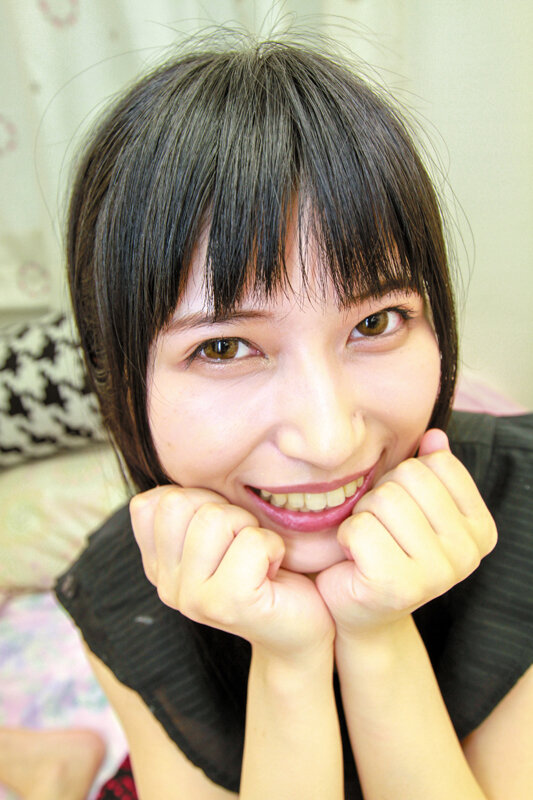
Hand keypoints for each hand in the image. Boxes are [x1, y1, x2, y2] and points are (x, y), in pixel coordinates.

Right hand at [130, 486, 333, 660]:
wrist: (302, 625)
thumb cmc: (264, 568)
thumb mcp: (221, 531)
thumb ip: (191, 506)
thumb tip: (180, 461)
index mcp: (158, 564)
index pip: (151, 502)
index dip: (198, 500)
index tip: (223, 531)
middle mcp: (165, 585)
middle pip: (180, 502)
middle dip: (227, 511)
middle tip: (246, 545)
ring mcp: (192, 599)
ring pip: (215, 518)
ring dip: (251, 529)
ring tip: (260, 558)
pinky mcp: (227, 605)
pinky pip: (251, 543)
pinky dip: (272, 547)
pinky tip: (274, 571)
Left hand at [315, 430, 497, 637]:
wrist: (360, 607)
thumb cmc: (385, 547)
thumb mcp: (412, 505)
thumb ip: (430, 470)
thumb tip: (435, 435)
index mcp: (480, 529)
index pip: (439, 464)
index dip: (406, 479)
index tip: (401, 511)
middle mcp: (468, 555)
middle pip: (409, 478)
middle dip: (381, 495)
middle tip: (379, 527)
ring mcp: (438, 574)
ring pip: (384, 500)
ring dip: (363, 515)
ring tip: (367, 542)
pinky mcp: (397, 586)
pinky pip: (360, 528)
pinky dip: (347, 536)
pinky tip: (355, 558)